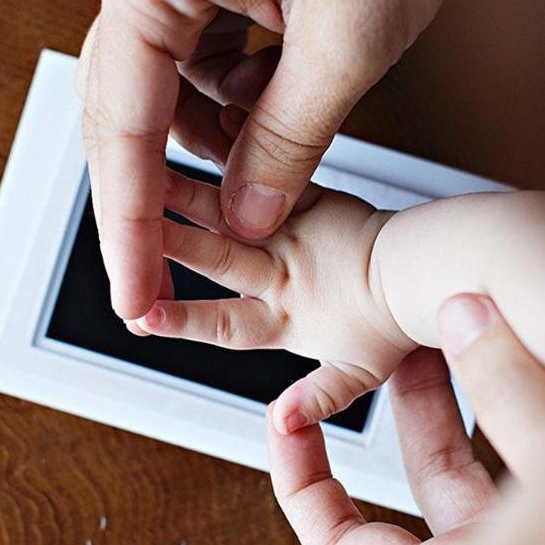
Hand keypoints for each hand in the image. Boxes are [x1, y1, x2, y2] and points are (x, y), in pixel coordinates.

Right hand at [77, 0, 484, 318]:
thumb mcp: (347, 39)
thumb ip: (288, 140)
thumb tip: (249, 216)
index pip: (123, 130)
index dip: (129, 229)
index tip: (134, 297)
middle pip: (126, 119)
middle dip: (154, 201)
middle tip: (163, 280)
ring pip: (171, 101)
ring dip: (213, 150)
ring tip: (264, 172)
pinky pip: (209, 74)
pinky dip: (240, 114)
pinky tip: (280, 113)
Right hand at [135, 170, 416, 432]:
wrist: (422, 272)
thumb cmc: (393, 319)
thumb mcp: (359, 375)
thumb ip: (319, 395)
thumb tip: (282, 423)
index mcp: (285, 316)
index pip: (223, 322)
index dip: (182, 319)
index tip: (140, 315)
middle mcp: (280, 271)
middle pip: (213, 256)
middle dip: (164, 241)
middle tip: (121, 224)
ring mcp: (291, 231)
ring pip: (228, 210)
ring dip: (184, 193)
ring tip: (146, 173)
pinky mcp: (309, 198)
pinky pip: (273, 170)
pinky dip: (241, 148)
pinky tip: (216, 121)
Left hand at [266, 293, 544, 544]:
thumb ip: (511, 395)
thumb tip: (465, 320)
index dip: (302, 484)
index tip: (286, 421)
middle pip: (425, 475)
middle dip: (410, 395)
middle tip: (396, 336)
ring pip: (490, 454)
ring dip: (477, 386)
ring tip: (467, 322)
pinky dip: (539, 397)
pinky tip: (543, 349)